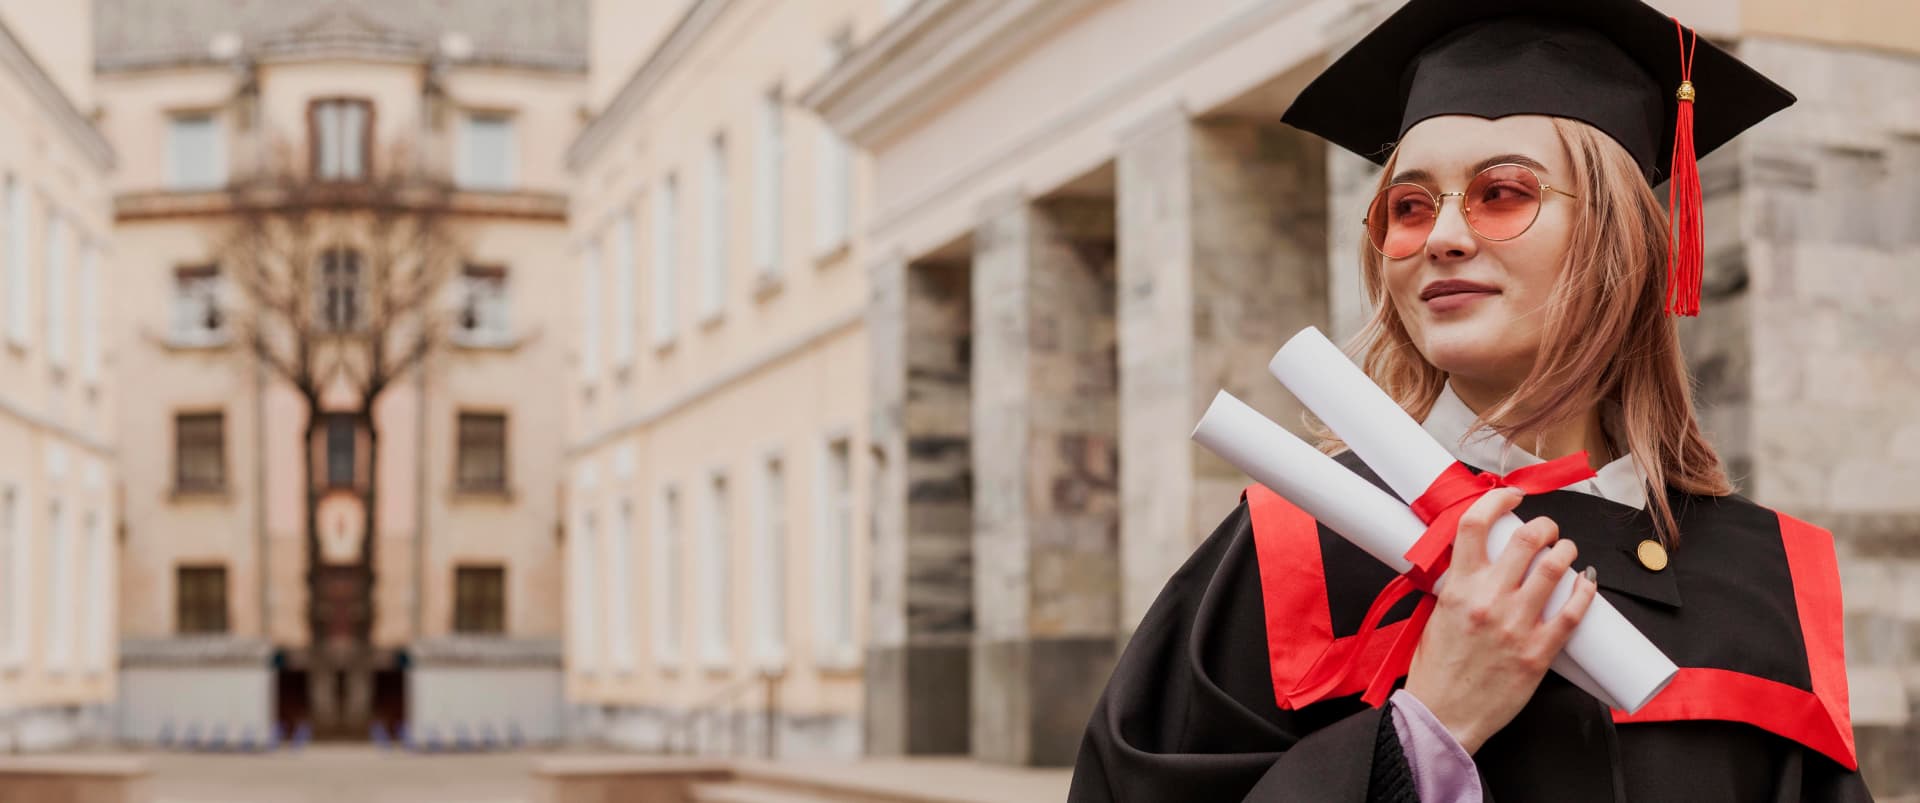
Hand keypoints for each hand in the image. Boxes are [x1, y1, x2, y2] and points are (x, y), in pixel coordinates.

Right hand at [1400, 487, 1598, 753]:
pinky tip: (1586, 585)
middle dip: (1544, 526)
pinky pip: (1571, 613)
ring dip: (1566, 551)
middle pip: (1526, 539)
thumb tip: (1481, 564)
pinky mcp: (1538, 653)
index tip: (1511, 497)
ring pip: (1554, 568)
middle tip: (1547, 529)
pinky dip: (1584, 593)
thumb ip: (1458, 586)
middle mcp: (1488, 600)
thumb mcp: (1436, 615)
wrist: (1442, 715)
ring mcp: (1516, 626)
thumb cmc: (1435, 670)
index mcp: (1457, 588)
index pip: (1476, 526)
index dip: (1497, 501)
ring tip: (1566, 552)